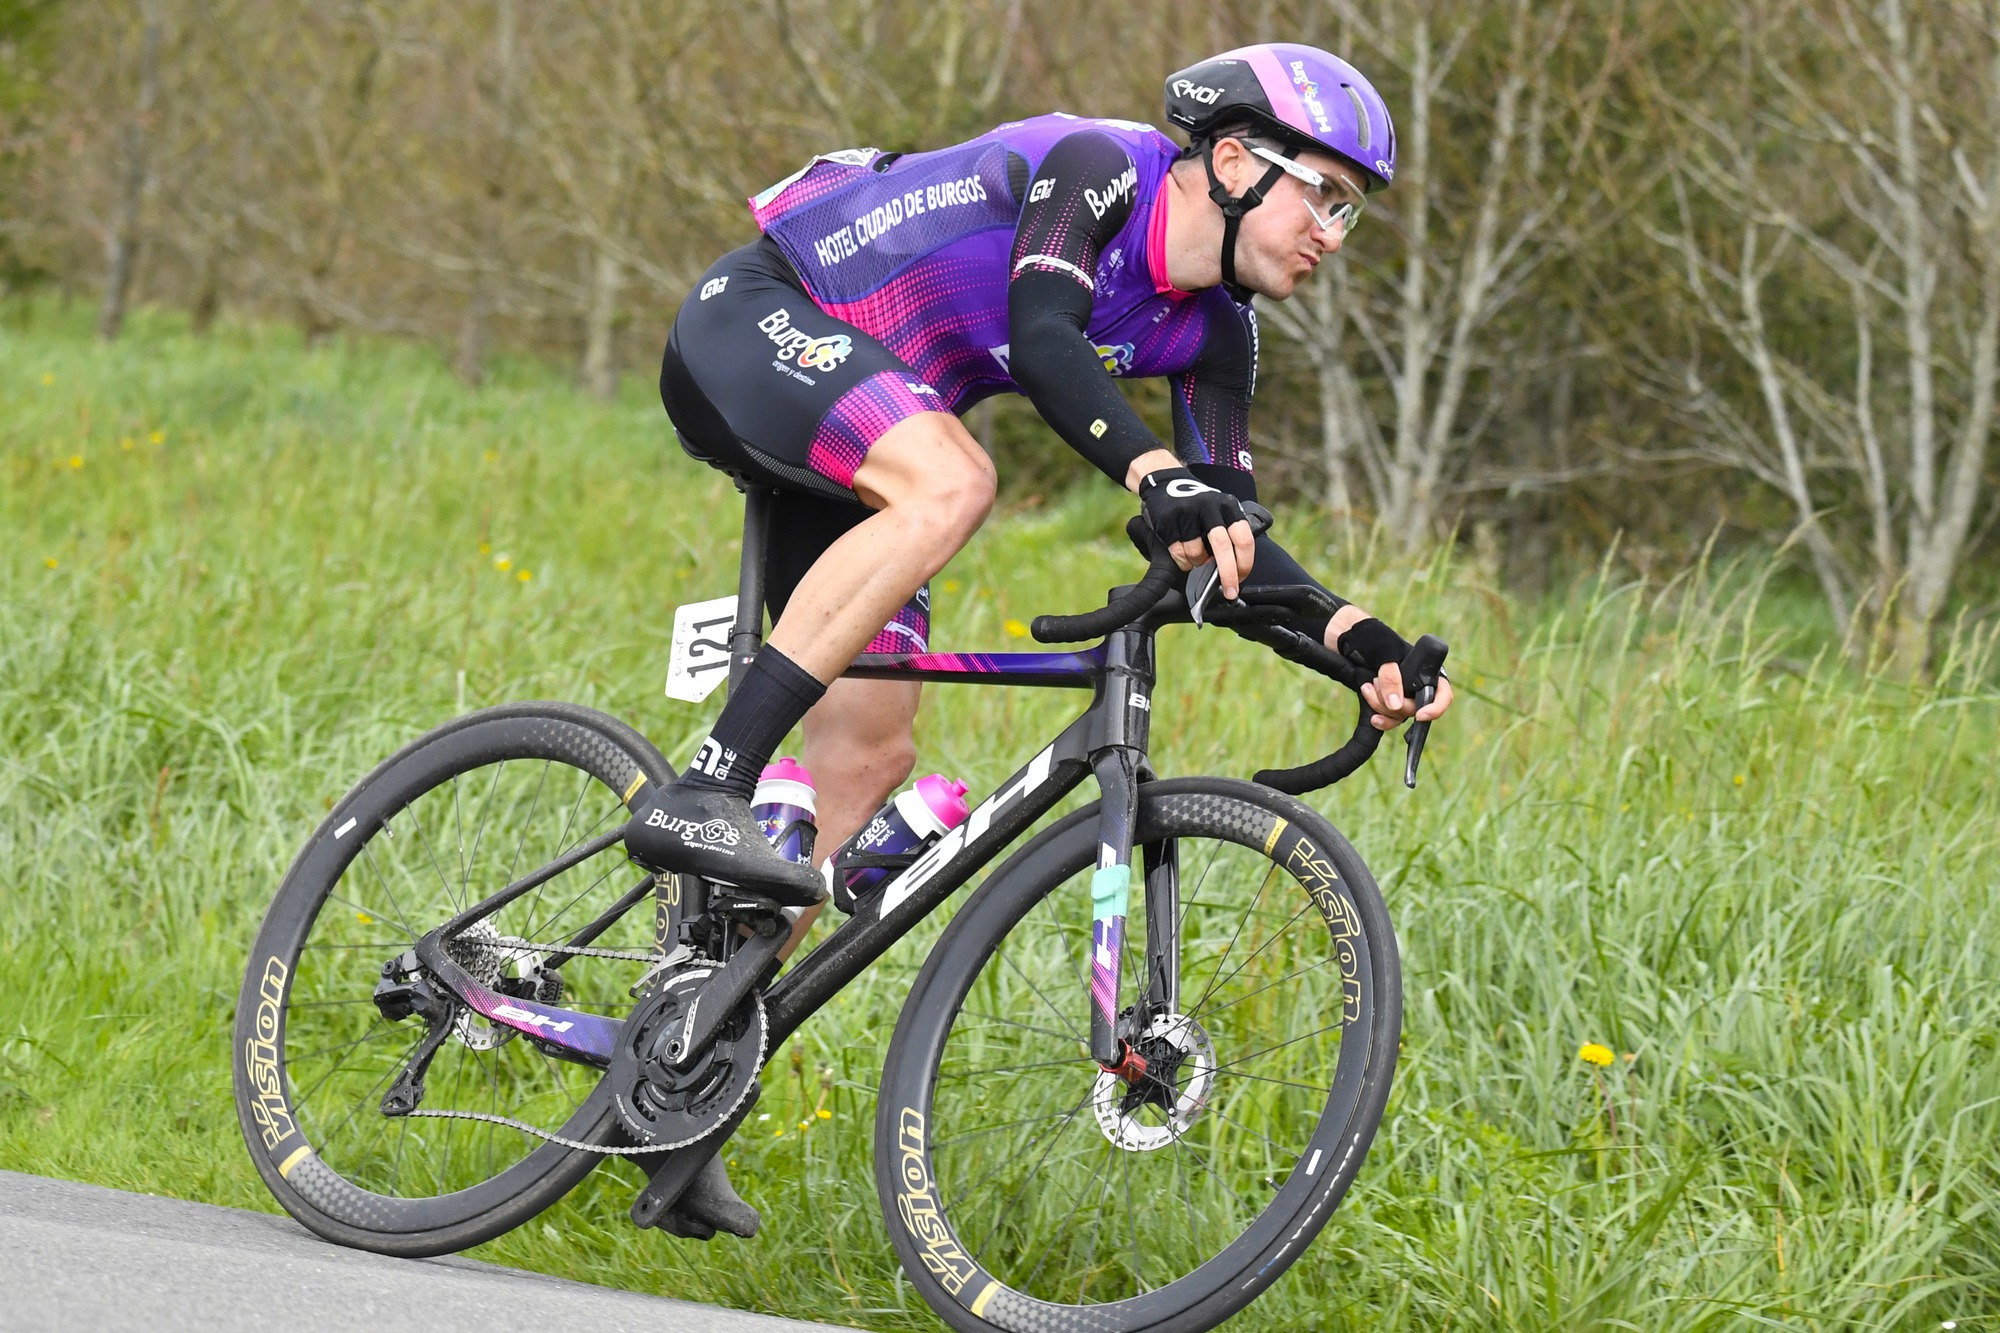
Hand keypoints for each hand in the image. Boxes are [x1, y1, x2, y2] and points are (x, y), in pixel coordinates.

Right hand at [1134, 464, 1255, 596]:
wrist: (1166, 482)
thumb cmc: (1197, 507)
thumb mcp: (1218, 512)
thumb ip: (1228, 536)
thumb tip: (1234, 573)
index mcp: (1228, 506)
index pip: (1244, 538)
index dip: (1245, 563)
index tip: (1241, 580)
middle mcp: (1210, 507)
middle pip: (1223, 547)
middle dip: (1228, 574)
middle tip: (1230, 591)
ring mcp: (1188, 512)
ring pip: (1197, 553)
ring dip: (1196, 564)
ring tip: (1194, 558)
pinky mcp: (1168, 519)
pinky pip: (1177, 552)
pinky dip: (1181, 561)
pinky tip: (1181, 553)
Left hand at [1327, 605, 1455, 730]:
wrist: (1352, 642)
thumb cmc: (1372, 640)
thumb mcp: (1383, 652)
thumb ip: (1391, 677)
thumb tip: (1396, 705)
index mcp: (1427, 670)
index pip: (1443, 695)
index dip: (1436, 708)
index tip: (1419, 715)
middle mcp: (1419, 686)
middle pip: (1416, 709)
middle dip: (1395, 702)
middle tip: (1376, 683)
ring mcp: (1405, 697)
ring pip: (1401, 715)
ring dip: (1381, 706)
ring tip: (1367, 687)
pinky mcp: (1390, 704)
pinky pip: (1391, 720)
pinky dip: (1382, 720)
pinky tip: (1374, 717)